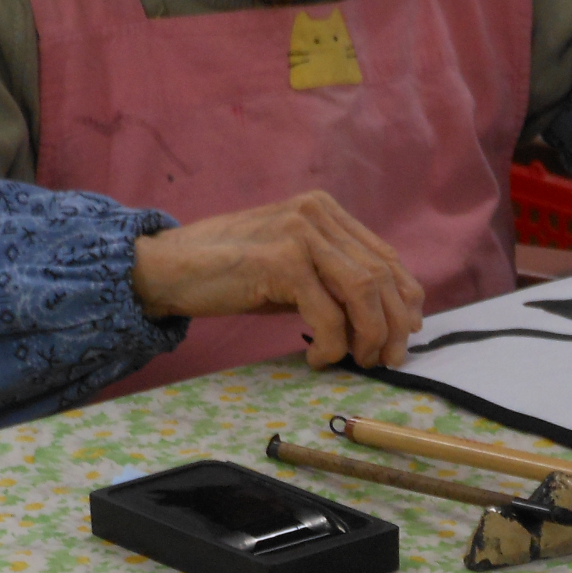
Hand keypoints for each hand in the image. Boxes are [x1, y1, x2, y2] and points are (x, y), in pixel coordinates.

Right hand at [132, 191, 423, 368]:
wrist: (166, 269)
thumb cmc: (231, 274)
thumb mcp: (294, 270)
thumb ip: (335, 280)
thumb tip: (387, 320)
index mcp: (325, 212)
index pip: (386, 257)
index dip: (405, 300)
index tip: (406, 334)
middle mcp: (317, 214)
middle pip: (382, 276)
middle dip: (392, 326)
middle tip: (386, 360)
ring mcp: (300, 234)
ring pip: (364, 292)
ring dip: (368, 336)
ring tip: (356, 360)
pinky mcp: (281, 261)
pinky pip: (329, 314)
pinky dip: (332, 344)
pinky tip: (318, 358)